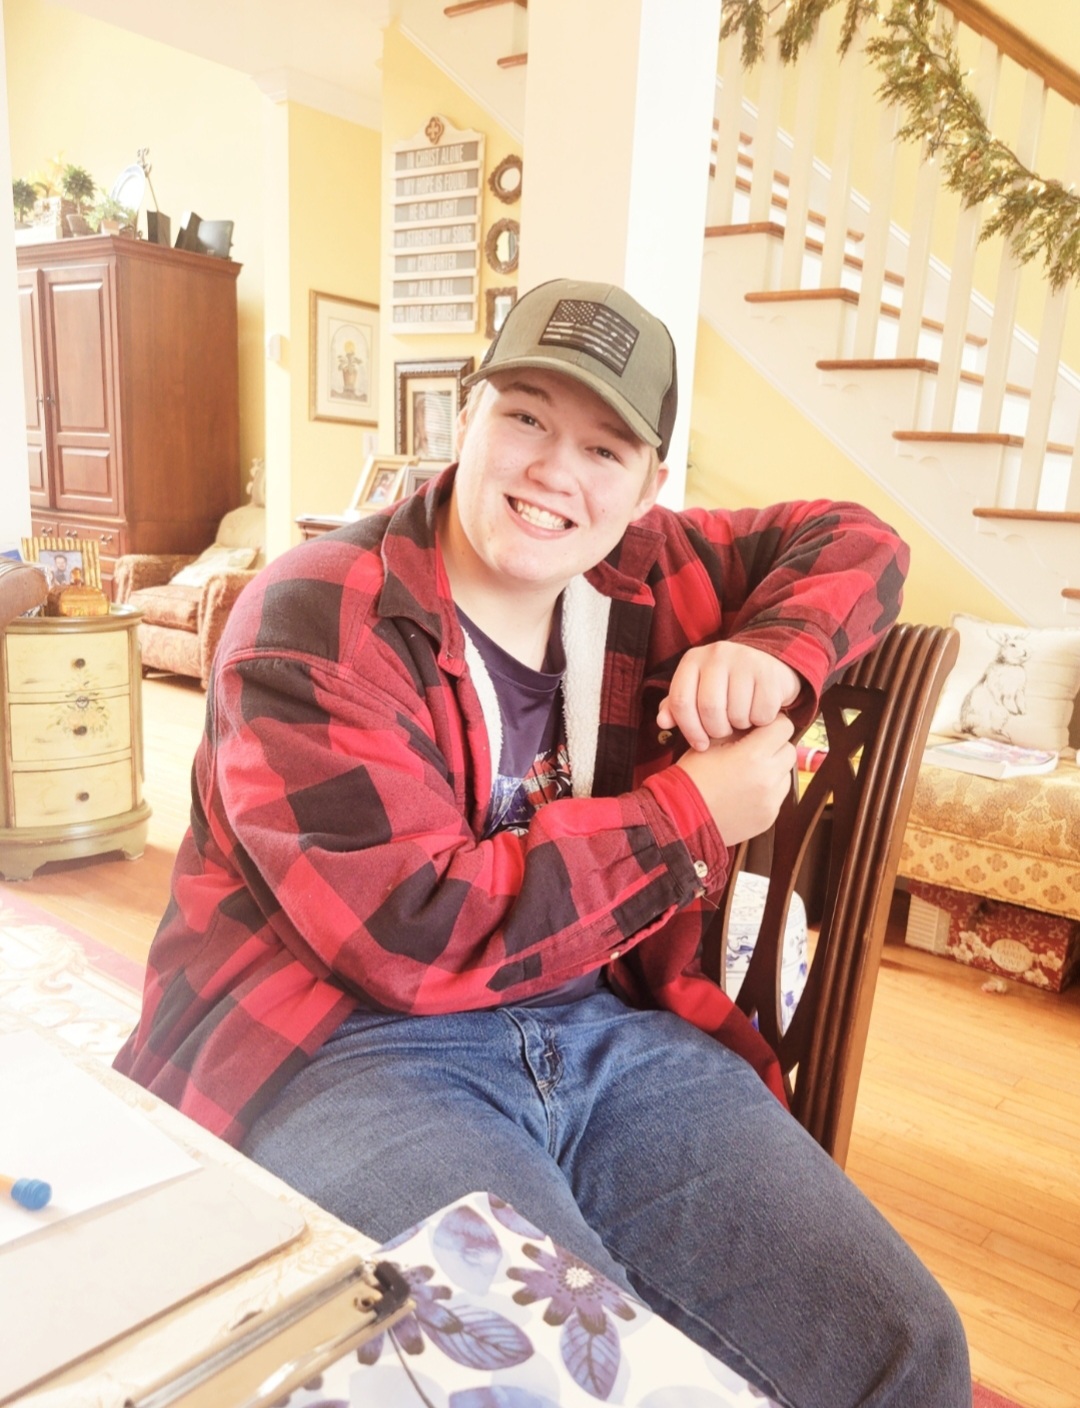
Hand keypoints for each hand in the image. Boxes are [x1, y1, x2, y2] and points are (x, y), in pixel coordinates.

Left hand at [658, 641, 800, 750]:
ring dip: (740, 725)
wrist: (768, 664)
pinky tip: (759, 713)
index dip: (689, 729)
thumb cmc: (725, 684)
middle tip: (724, 731)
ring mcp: (744, 660)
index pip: (681, 701)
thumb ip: (678, 706)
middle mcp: (716, 654)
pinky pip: (761, 713)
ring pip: (736, 713)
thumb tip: (662, 722)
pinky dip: (761, 721)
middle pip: (709, 709)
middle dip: (717, 730)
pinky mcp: (769, 672)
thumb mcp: (697, 690)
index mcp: (692, 660)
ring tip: (741, 719)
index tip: (700, 745)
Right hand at [675, 716, 795, 844]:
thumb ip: (739, 728)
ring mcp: (770, 801)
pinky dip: (766, 791)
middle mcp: (768, 779)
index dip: (771, 723)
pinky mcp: (769, 817)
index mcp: (753, 755)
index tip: (760, 727)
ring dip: (773, 770)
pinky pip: (777, 796)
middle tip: (754, 750)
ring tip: (747, 773)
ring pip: (786, 774)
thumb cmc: (692, 777)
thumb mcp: (711, 741)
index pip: (783, 727)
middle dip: (774, 746)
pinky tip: (744, 792)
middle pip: (789, 750)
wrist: (681, 817)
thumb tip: (756, 720)